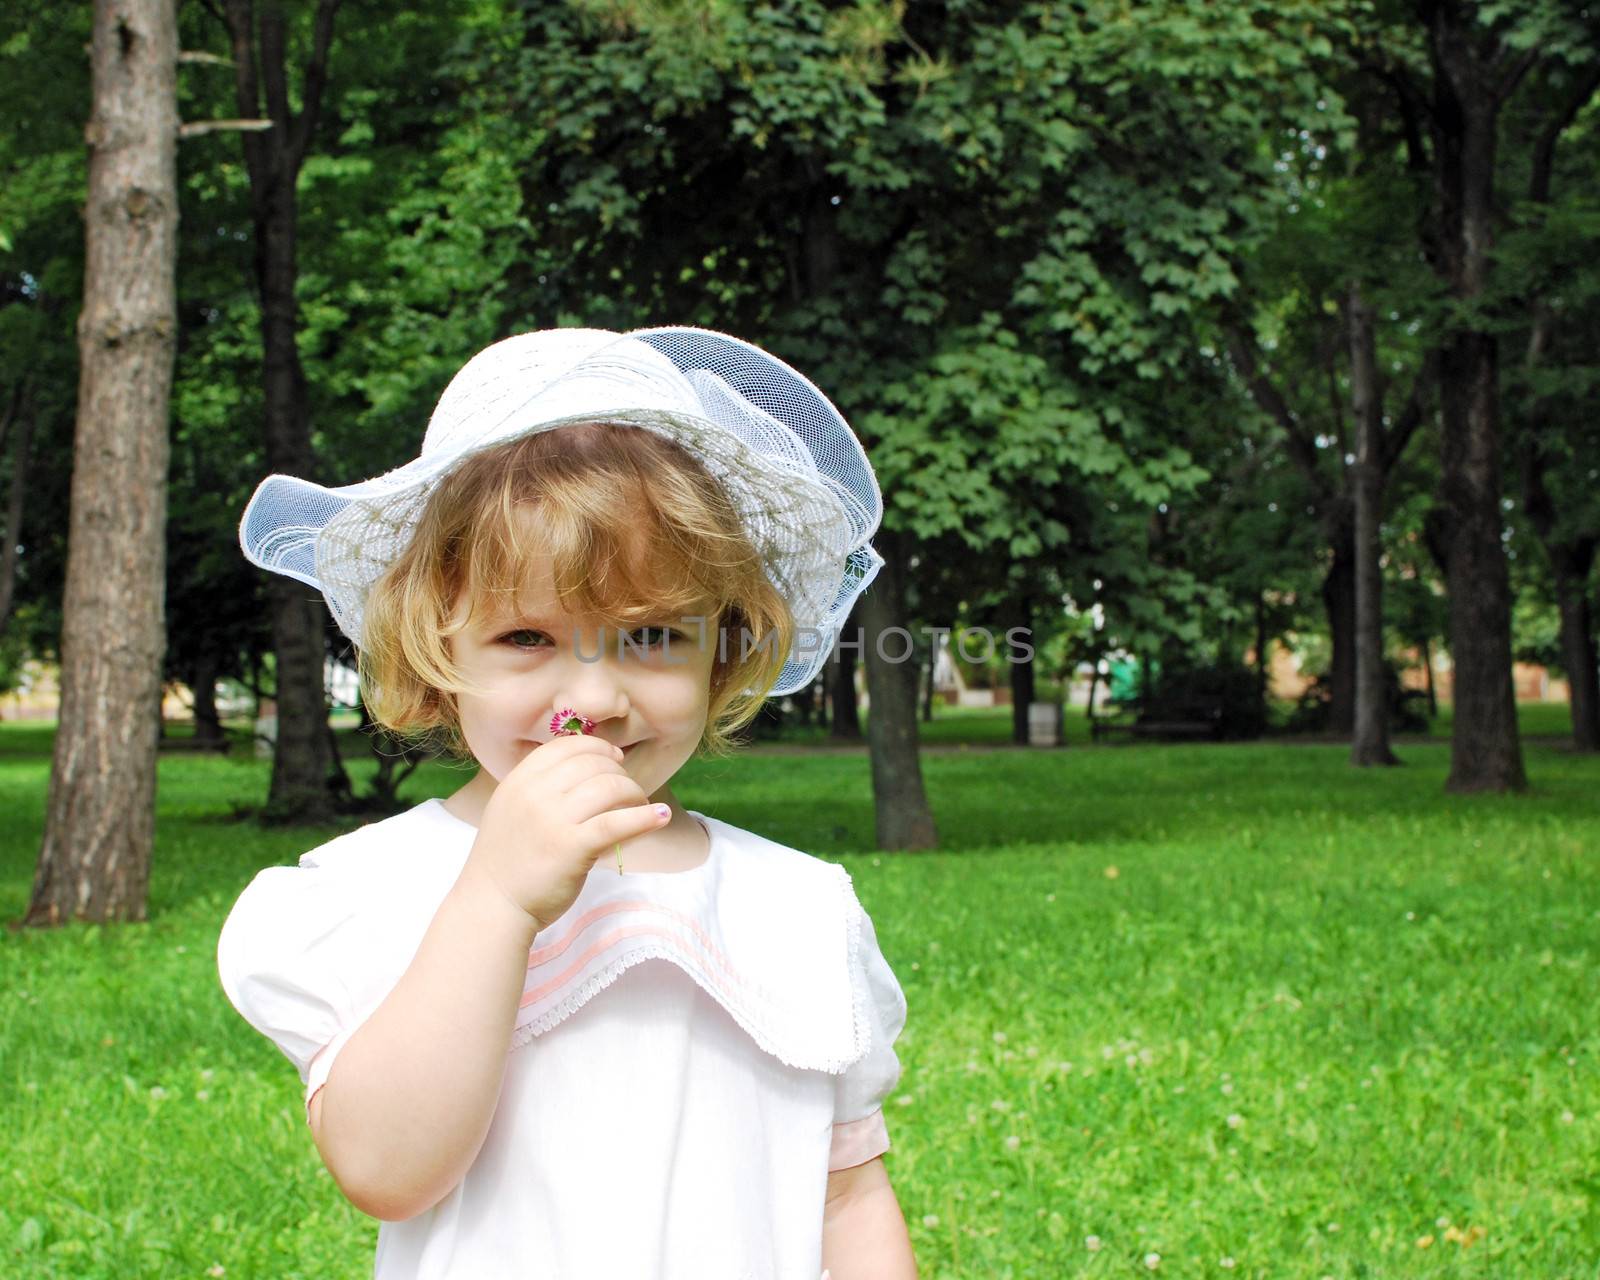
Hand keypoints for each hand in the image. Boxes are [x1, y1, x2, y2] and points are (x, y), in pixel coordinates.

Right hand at [465, 734, 667, 928]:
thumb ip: (541, 786)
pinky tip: (660, 817)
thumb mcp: (513, 809)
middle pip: (594, 764)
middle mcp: (534, 793)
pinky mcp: (573, 847)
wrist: (493, 905)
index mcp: (520, 780)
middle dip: (620, 774)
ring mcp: (553, 819)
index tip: (616, 760)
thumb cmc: (508, 860)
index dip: (599, 748)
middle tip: (630, 792)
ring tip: (641, 807)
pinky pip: (618, 823)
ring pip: (610, 788)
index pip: (568, 746)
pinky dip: (645, 817)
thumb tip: (591, 765)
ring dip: (634, 795)